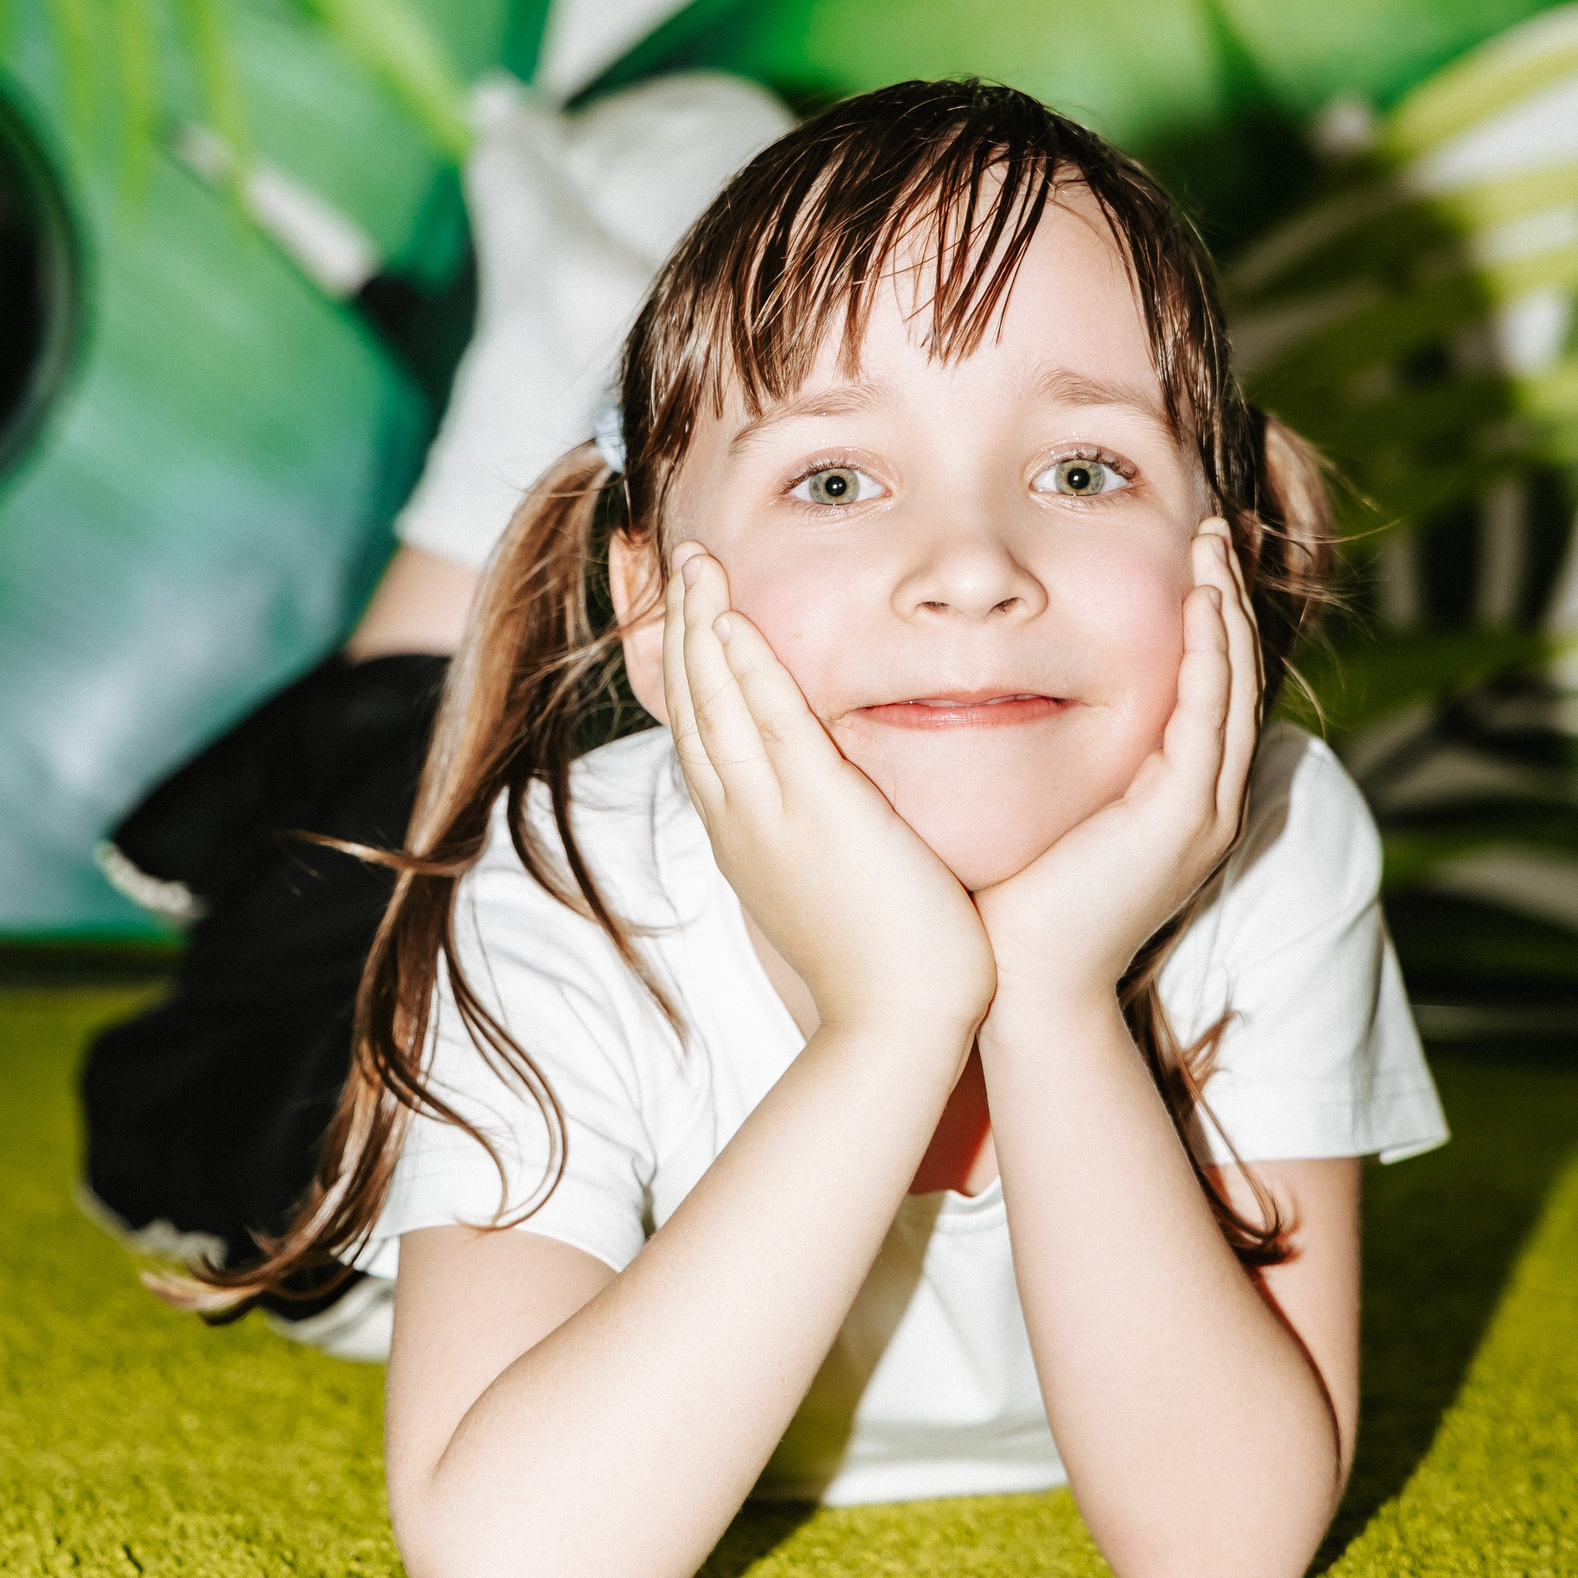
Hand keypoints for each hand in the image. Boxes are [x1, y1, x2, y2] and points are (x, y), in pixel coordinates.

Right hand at [663, 545, 996, 1050]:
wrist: (897, 1023)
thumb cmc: (883, 960)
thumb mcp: (828, 881)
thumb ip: (817, 832)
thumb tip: (824, 802)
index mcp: (742, 832)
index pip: (700, 728)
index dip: (684, 661)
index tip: (680, 605)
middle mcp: (740, 818)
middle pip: (692, 702)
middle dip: (680, 623)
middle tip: (679, 555)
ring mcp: (770, 815)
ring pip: (717, 701)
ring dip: (701, 624)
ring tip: (695, 560)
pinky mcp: (819, 812)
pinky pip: (771, 724)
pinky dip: (746, 668)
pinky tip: (731, 620)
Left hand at [975, 519, 1262, 1020]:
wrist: (1015, 982)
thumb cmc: (1010, 899)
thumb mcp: (1041, 802)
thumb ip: (1046, 749)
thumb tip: (996, 686)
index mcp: (1176, 801)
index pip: (1207, 690)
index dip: (1207, 621)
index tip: (1188, 557)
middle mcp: (1205, 803)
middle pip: (1235, 676)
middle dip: (1227, 598)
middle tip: (1216, 529)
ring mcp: (1202, 811)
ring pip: (1233, 685)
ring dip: (1226, 609)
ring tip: (1214, 546)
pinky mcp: (1182, 816)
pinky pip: (1209, 713)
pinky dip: (1211, 652)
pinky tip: (1200, 602)